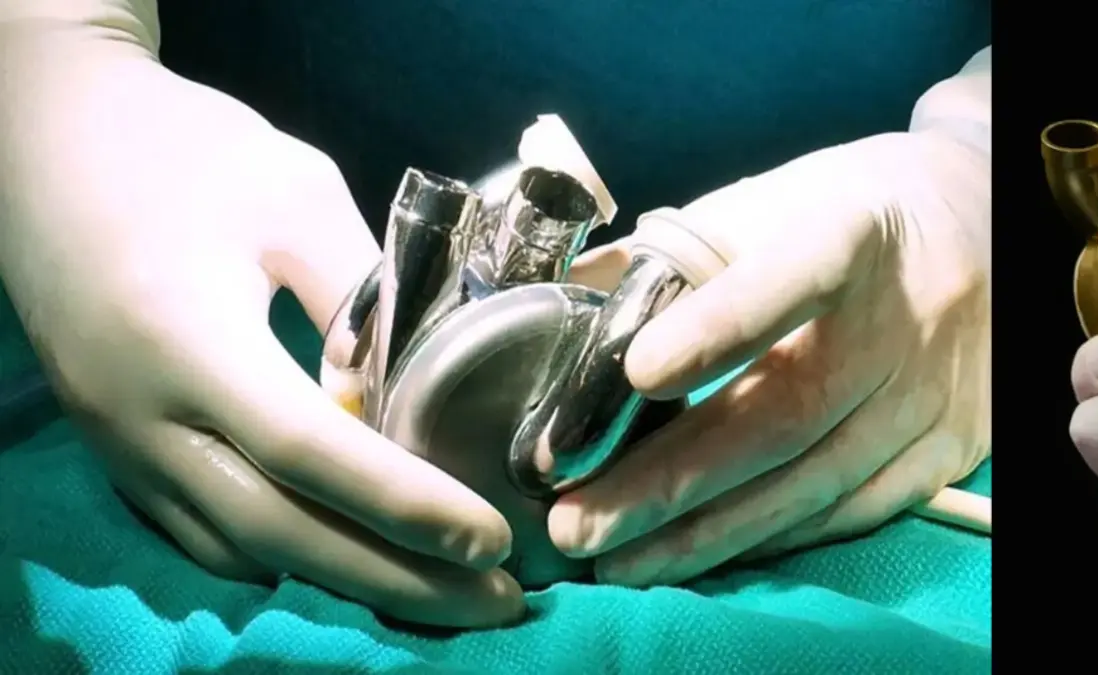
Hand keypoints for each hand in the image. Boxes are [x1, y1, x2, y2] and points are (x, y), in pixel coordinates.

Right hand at [0, 55, 521, 625]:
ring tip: (437, 588)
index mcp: (188, 338)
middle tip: (493, 602)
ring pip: (236, 545)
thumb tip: (410, 380)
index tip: (490, 538)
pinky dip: (276, 557)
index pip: (310, 452)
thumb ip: (358, 289)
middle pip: (278, 529)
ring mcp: (116, 438)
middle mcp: (142, 412)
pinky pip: (196, 530)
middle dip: (394, 577)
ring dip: (343, 577)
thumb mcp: (291, 192)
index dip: (405, 505)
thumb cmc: (176, 148)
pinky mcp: (111, 442)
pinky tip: (339, 553)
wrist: (46, 140)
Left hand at [548, 128, 991, 585]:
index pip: (792, 278)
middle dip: (673, 479)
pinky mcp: (948, 449)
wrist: (983, 224)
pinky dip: (773, 539)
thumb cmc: (853, 210)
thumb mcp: (772, 200)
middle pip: (788, 412)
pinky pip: (854, 511)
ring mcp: (932, 395)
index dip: (720, 327)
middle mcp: (906, 320)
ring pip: (815, 482)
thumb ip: (673, 253)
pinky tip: (704, 554)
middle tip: (577, 521)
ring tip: (617, 561)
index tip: (637, 371)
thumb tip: (564, 302)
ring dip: (709, 533)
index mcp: (855, 234)